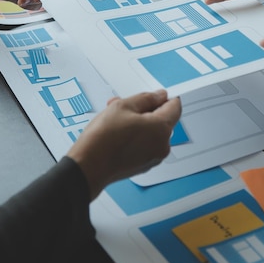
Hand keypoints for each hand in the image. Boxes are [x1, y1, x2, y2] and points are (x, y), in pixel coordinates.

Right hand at [67, 90, 181, 199]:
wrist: (88, 166)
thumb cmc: (103, 139)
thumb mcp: (123, 106)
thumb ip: (146, 98)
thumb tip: (159, 96)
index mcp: (161, 128)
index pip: (175, 107)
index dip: (164, 98)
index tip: (155, 96)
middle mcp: (162, 145)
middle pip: (163, 120)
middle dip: (146, 111)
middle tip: (128, 107)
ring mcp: (154, 157)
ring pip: (153, 133)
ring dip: (139, 124)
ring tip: (118, 121)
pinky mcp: (144, 165)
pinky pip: (146, 145)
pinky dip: (137, 138)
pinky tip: (119, 134)